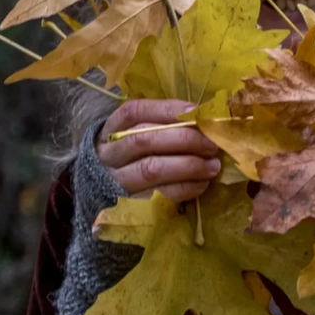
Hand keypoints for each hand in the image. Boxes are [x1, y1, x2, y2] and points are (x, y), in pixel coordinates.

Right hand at [96, 99, 220, 201]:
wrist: (101, 195)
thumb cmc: (130, 157)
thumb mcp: (136, 136)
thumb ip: (163, 125)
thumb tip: (204, 119)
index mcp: (112, 129)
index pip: (134, 112)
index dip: (167, 110)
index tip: (196, 112)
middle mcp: (110, 153)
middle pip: (145, 140)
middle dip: (184, 139)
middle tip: (212, 143)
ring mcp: (116, 180)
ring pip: (151, 169)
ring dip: (188, 165)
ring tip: (213, 165)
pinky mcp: (130, 204)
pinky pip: (160, 195)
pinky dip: (185, 188)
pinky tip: (202, 183)